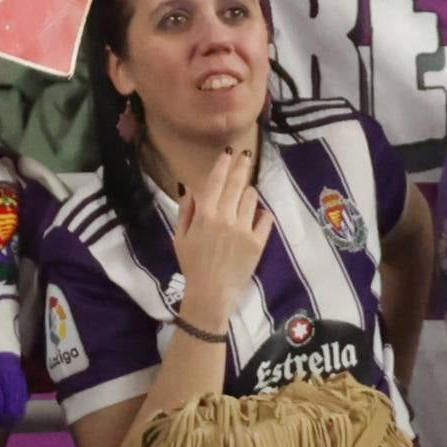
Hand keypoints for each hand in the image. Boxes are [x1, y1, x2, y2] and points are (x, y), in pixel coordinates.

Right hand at [173, 144, 273, 331]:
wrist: (210, 293)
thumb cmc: (192, 265)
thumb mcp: (180, 237)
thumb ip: (186, 210)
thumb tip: (190, 188)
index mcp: (205, 214)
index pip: (215, 182)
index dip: (222, 165)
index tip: (228, 153)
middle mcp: (225, 217)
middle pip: (237, 184)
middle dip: (241, 166)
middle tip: (246, 155)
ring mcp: (244, 229)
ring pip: (251, 198)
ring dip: (248, 193)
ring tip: (245, 197)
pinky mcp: (258, 242)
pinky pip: (265, 219)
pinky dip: (262, 214)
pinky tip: (258, 215)